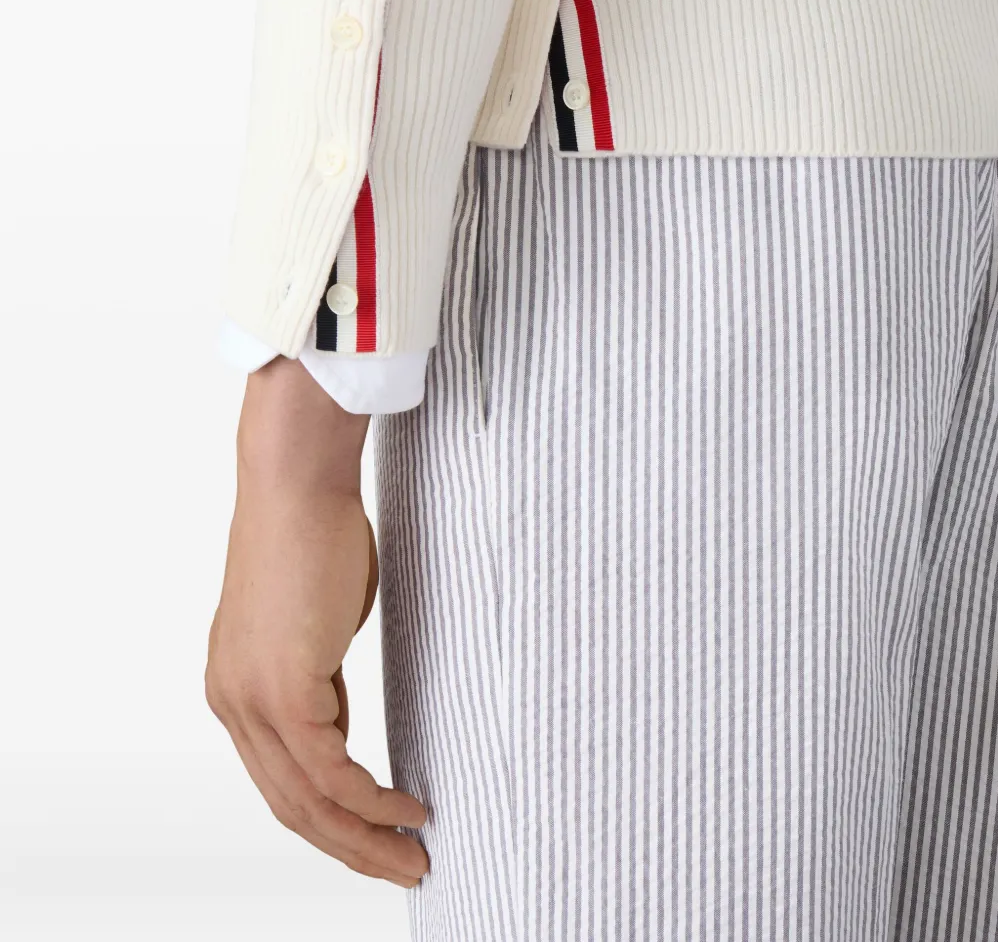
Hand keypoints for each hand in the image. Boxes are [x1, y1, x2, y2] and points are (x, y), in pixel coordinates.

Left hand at [205, 355, 428, 887]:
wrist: (296, 482)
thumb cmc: (313, 534)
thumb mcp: (315, 624)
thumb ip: (319, 679)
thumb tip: (338, 725)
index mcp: (235, 687)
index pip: (280, 778)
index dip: (329, 818)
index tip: (376, 833)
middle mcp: (232, 701)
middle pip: (290, 806)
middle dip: (351, 849)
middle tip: (402, 868)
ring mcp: (251, 699)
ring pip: (308, 801)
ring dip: (366, 839)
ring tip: (413, 855)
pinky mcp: (280, 688)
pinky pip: (329, 772)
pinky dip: (371, 801)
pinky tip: (405, 809)